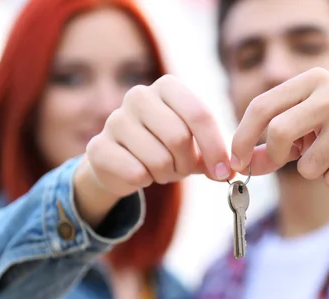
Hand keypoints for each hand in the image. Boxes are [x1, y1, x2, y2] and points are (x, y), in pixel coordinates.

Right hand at [84, 74, 232, 198]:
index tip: (224, 172)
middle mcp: (138, 96)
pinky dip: (146, 181)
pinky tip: (140, 173)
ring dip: (166, 174)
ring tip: (160, 170)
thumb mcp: (194, 147)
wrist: (120, 162)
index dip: (215, 147)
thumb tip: (230, 172)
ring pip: (158, 159)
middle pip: (179, 137)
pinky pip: (136, 172)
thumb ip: (213, 155)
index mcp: (167, 87)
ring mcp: (115, 120)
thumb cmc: (164, 148)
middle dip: (187, 164)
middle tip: (182, 170)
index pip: (199, 114)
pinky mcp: (98, 147)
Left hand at [230, 67, 328, 188]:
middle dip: (275, 156)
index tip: (236, 161)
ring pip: (308, 165)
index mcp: (312, 80)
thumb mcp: (304, 130)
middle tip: (284, 161)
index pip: (261, 106)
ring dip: (315, 170)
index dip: (242, 137)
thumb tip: (240, 166)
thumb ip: (270, 147)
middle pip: (279, 132)